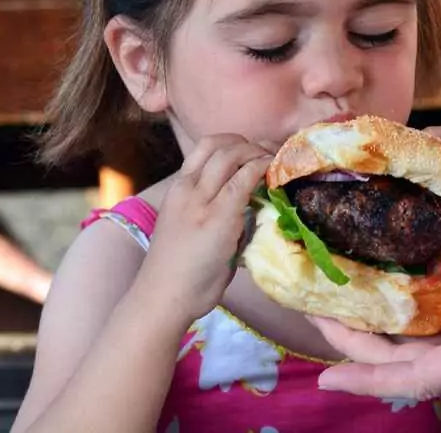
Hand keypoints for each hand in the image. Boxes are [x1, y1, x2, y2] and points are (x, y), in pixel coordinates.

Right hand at [135, 134, 271, 321]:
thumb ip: (215, 210)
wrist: (164, 297)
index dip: (234, 142)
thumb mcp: (191, 228)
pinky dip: (261, 169)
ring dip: (258, 152)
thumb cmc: (180, 272)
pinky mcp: (220, 216)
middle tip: (272, 153)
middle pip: (220, 144)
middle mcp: (187, 188)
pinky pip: (244, 180)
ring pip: (232, 155)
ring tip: (276, 162)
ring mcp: (202, 200)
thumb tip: (249, 204)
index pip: (205, 147)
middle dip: (250, 143)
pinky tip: (274, 173)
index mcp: (179, 189)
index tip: (255, 151)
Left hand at [311, 199, 440, 397]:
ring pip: (426, 351)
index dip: (374, 375)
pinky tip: (399, 294)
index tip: (328, 371)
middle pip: (412, 364)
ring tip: (344, 304)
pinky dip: (415, 322)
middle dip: (361, 348)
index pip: (426, 374)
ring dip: (382, 335)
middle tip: (317, 316)